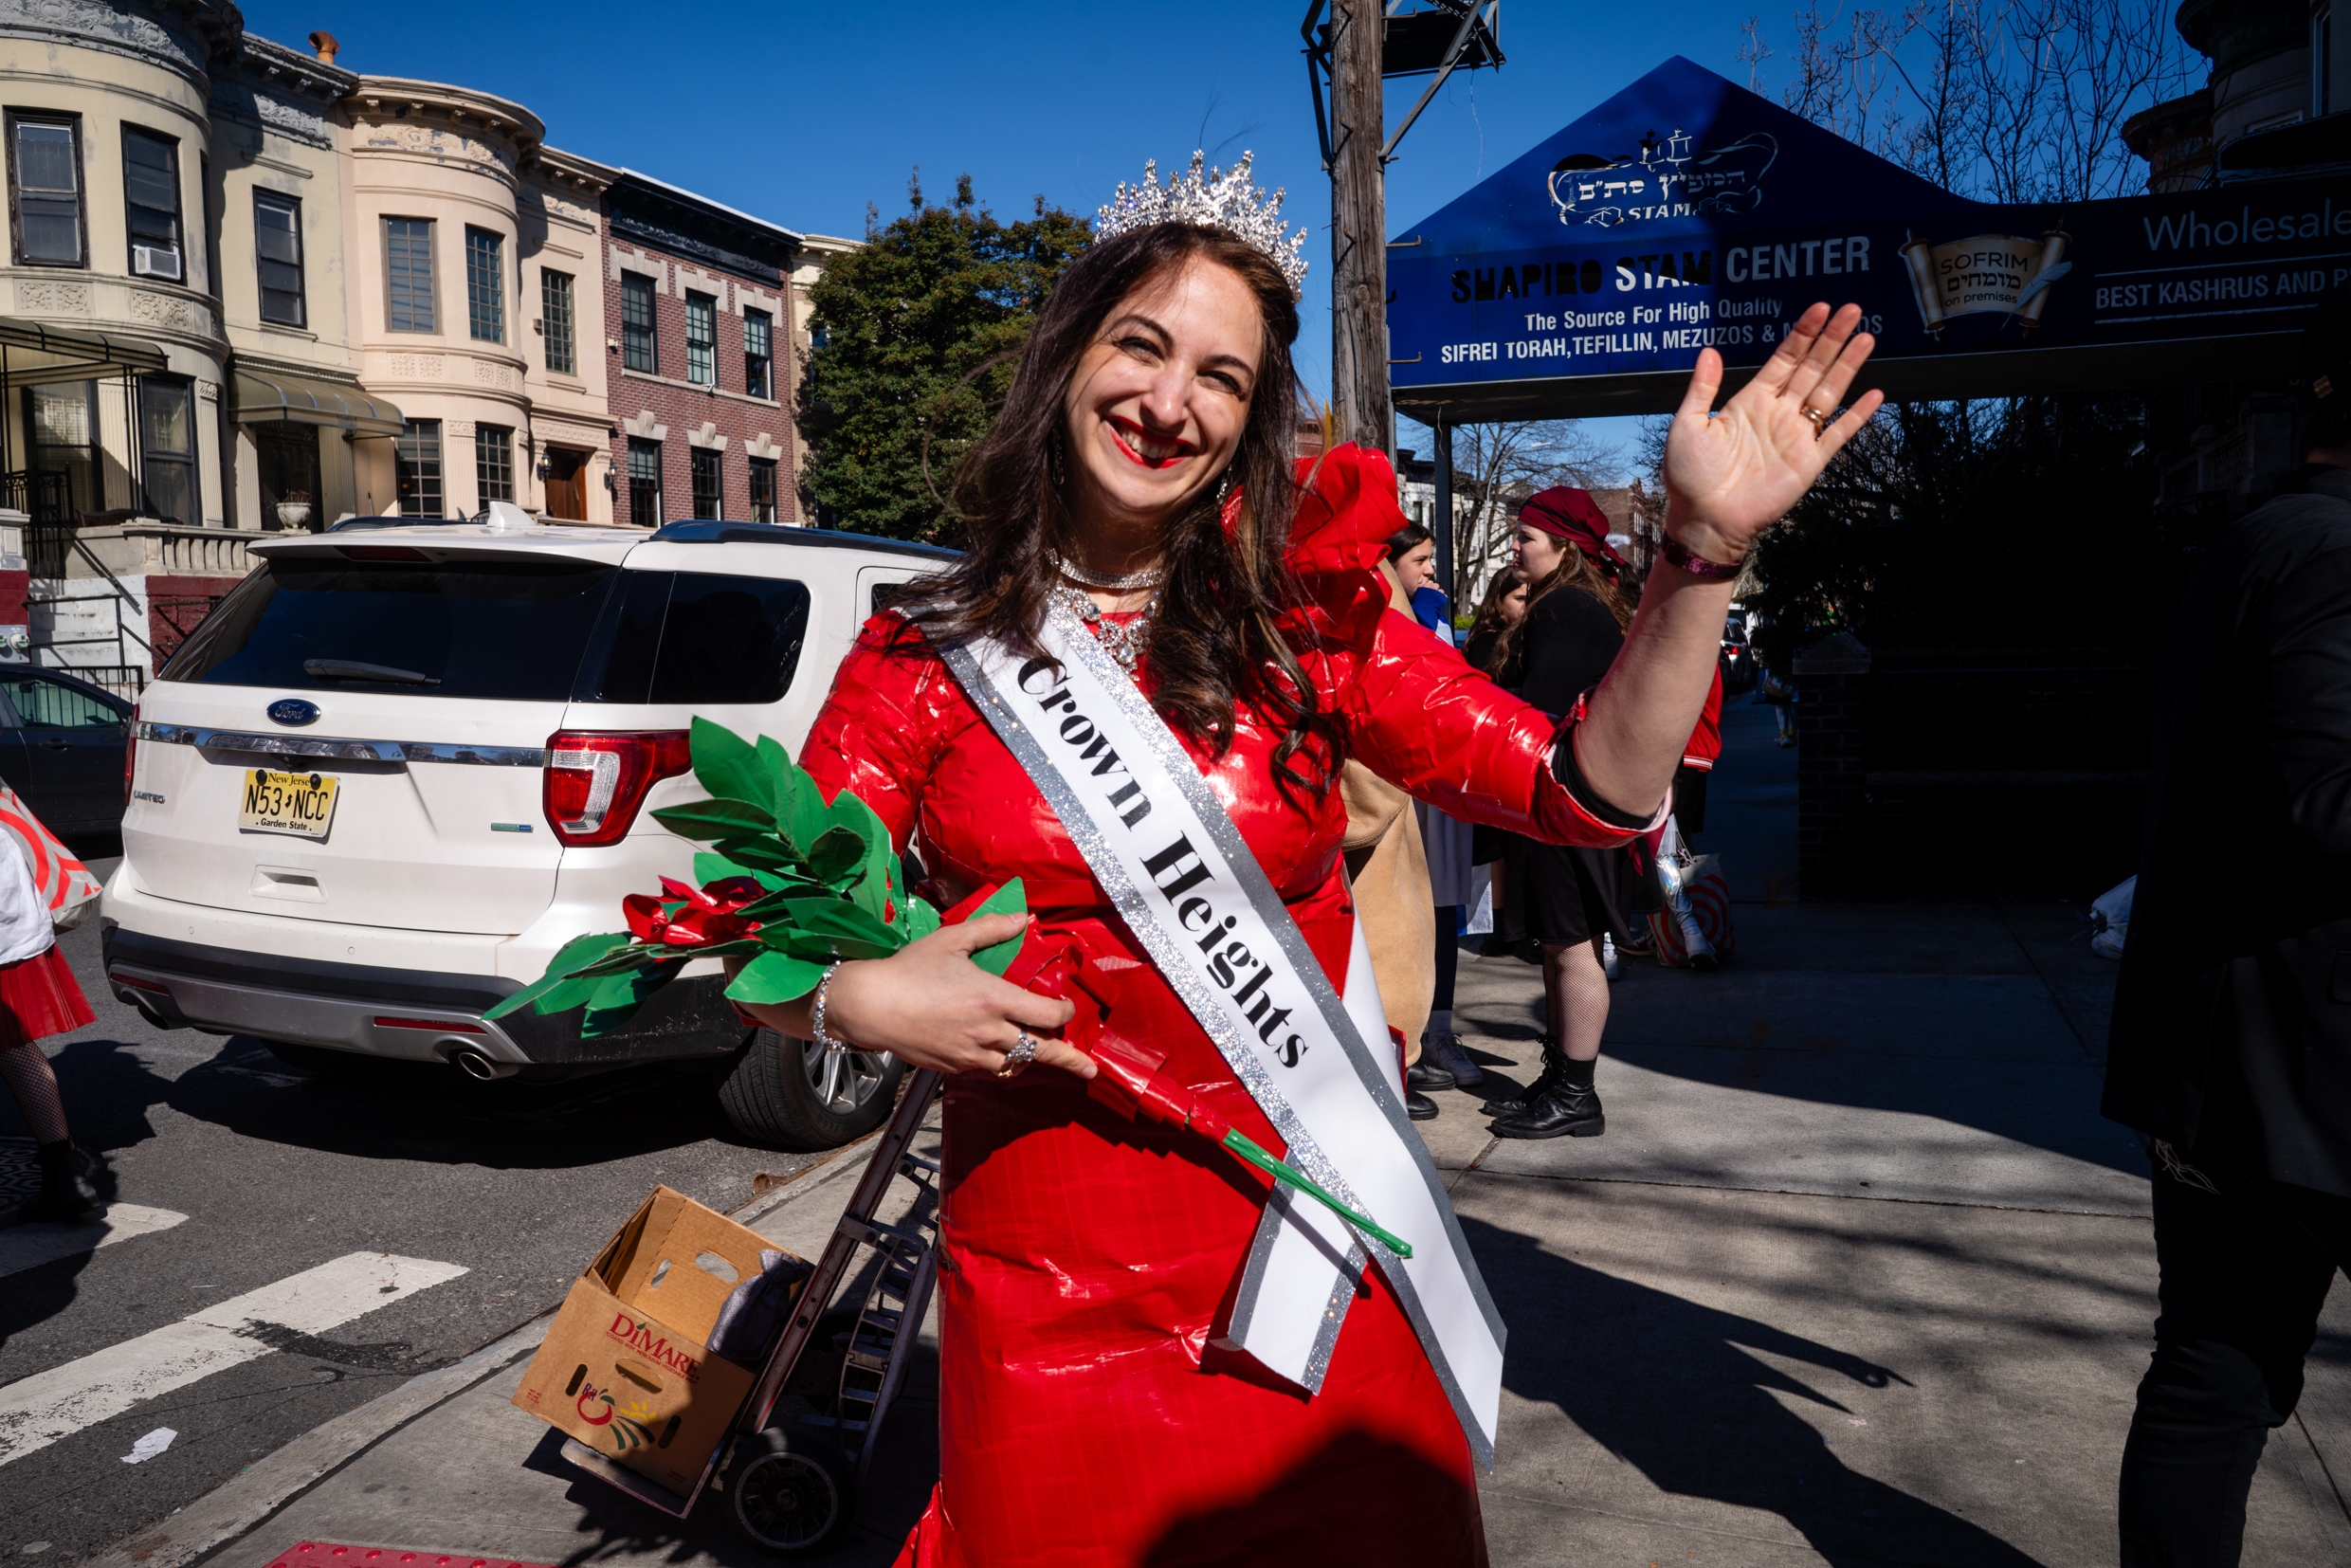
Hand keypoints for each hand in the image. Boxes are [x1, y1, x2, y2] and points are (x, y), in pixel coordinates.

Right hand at [732, 913, 1091, 1079]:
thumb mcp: (952, 940)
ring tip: (1039, 1054)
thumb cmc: (910, 968)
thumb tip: (1024, 918)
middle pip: (1039, 1051)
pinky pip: (985, 1069)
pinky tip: (995, 1052)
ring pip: (1013, 1064)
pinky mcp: (952, 1067)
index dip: (1064, 1013)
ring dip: (1027, 1057)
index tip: (1067, 1008)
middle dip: (1068, 1060)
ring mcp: (970, 1054)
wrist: (869, 1006)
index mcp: (994, 999)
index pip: (1048, 1015)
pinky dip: (997, 1062)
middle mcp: (989, 1031)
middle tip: (1089, 1069)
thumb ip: (992, 929)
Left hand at [1662, 302, 1882, 564]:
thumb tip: (1709, 349)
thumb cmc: (1689, 476)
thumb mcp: (1687, 425)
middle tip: (1853, 309)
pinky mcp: (1808, 463)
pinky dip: (1857, 416)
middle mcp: (1778, 414)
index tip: (1820, 308)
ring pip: (1829, 393)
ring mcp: (1796, 436)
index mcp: (1750, 401)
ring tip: (1867, 337)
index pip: (1784, 359)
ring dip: (1848, 366)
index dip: (1803, 334)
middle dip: (1832, 339)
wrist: (1704, 520)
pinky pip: (1838, 435)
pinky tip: (1875, 394)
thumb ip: (1702, 388)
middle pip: (1812, 368)